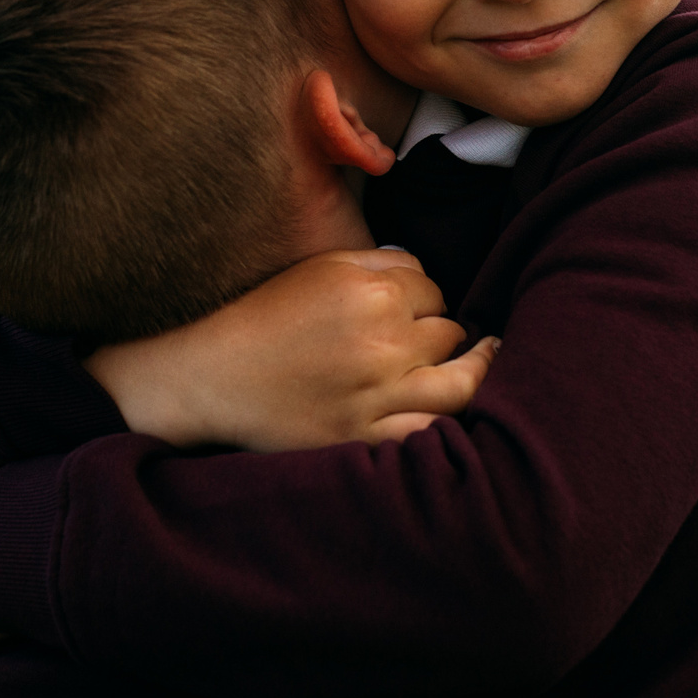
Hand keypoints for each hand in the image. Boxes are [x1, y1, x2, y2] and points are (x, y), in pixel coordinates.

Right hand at [83, 248, 500, 451]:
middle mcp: (383, 339)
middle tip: (426, 340)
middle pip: (448, 332)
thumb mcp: (319, 268)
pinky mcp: (366, 435)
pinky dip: (446, 422)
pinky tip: (452, 412)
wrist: (214, 377)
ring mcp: (378, 392)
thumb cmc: (264, 318)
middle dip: (442, 332)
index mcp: (371, 291)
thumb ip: (379, 262)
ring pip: (460, 383)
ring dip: (472, 371)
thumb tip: (425, 274)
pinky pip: (429, 432)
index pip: (434, 289)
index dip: (426, 299)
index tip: (414, 310)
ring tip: (482, 362)